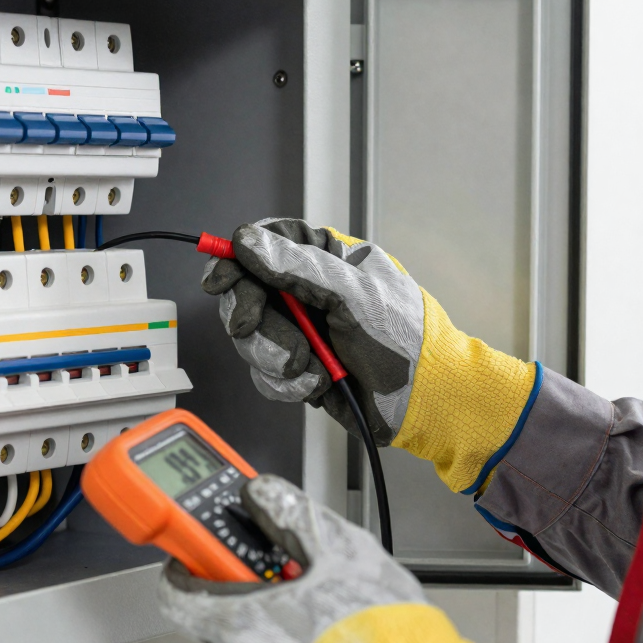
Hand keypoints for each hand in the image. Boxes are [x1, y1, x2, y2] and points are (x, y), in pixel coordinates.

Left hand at [158, 474, 497, 642]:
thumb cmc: (382, 636)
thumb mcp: (341, 549)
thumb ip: (291, 514)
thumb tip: (262, 496)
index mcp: (240, 625)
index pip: (177, 598)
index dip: (186, 574)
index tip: (200, 564)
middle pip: (224, 632)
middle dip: (252, 612)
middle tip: (293, 599)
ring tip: (328, 639)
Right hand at [201, 219, 420, 445]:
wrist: (423, 400)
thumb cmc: (405, 339)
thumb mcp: (353, 294)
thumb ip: (298, 267)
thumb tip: (248, 242)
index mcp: (327, 258)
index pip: (266, 244)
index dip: (235, 259)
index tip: (219, 279)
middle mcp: (309, 291)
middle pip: (247, 292)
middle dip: (251, 316)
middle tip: (251, 326)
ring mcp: (302, 331)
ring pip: (251, 337)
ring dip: (273, 355)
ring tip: (308, 365)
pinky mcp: (299, 368)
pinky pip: (265, 374)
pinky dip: (286, 383)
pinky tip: (316, 382)